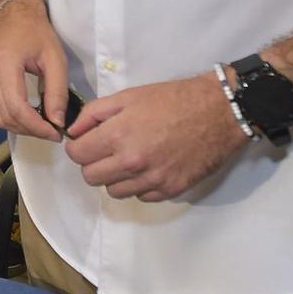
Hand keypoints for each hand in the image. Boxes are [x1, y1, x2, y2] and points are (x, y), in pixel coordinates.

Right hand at [0, 0, 68, 140]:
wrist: (14, 16)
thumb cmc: (37, 34)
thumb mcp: (56, 59)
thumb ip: (58, 92)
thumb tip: (57, 123)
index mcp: (4, 63)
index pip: (17, 107)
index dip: (37, 127)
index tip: (56, 133)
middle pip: (6, 116)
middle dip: (31, 130)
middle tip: (53, 132)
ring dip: (22, 127)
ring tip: (43, 126)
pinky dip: (12, 118)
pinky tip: (29, 116)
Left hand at [62, 73, 250, 201]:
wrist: (219, 112)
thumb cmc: (173, 100)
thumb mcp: (129, 96)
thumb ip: (95, 113)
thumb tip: (73, 132)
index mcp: (119, 135)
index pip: (78, 155)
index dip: (78, 146)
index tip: (87, 142)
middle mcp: (132, 162)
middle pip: (91, 177)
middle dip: (93, 163)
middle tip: (106, 150)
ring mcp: (152, 180)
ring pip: (113, 191)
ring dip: (115, 177)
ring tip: (128, 159)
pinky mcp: (170, 190)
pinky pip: (140, 197)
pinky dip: (139, 185)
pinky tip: (149, 167)